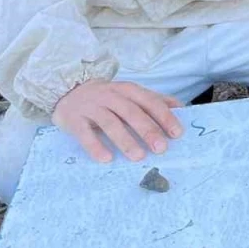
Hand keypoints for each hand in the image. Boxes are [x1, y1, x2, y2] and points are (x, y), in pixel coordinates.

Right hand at [51, 80, 182, 164]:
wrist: (67, 88)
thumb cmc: (107, 97)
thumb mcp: (130, 94)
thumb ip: (153, 100)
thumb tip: (181, 108)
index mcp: (128, 90)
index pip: (149, 102)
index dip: (164, 117)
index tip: (177, 133)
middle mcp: (111, 96)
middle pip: (132, 112)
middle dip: (148, 130)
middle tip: (161, 148)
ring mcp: (91, 106)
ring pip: (110, 122)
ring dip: (125, 140)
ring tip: (138, 157)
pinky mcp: (74, 119)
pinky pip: (84, 133)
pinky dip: (95, 146)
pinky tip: (106, 159)